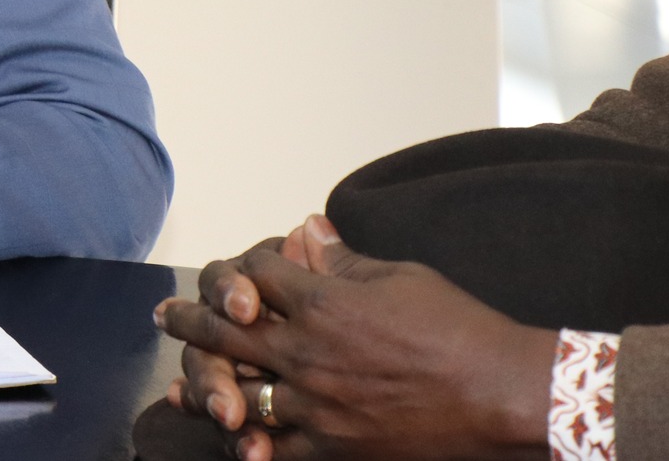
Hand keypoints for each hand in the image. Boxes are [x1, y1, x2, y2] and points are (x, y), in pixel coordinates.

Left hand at [156, 218, 558, 460]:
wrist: (503, 396)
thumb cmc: (459, 330)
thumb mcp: (399, 277)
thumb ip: (343, 259)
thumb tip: (307, 230)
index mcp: (322, 302)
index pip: (255, 274)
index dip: (241, 269)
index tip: (232, 274)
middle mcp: (308, 352)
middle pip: (227, 330)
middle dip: (190, 320)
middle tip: (165, 316)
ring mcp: (316, 404)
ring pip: (239, 391)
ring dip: (205, 385)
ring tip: (181, 385)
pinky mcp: (335, 447)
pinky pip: (276, 448)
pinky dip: (250, 444)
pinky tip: (231, 441)